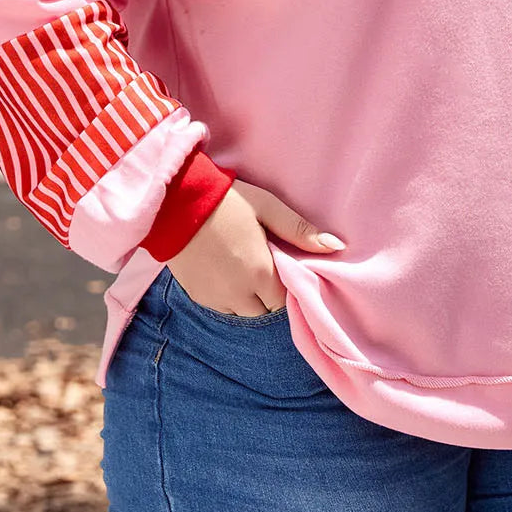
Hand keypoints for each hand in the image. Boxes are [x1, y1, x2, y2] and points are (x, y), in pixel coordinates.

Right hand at [166, 177, 344, 316]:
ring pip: (243, 311)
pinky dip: (227, 296)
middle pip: (265, 309)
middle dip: (268, 293)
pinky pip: (221, 307)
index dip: (286, 284)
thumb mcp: (267, 208)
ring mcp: (215, 298)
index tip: (281, 265)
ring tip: (242, 267)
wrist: (175, 201)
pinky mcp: (196, 297)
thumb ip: (300, 231)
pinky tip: (224, 271)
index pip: (285, 299)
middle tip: (262, 264)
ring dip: (248, 297)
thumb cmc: (227, 201)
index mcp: (260, 274)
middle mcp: (238, 294)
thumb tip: (336, 247)